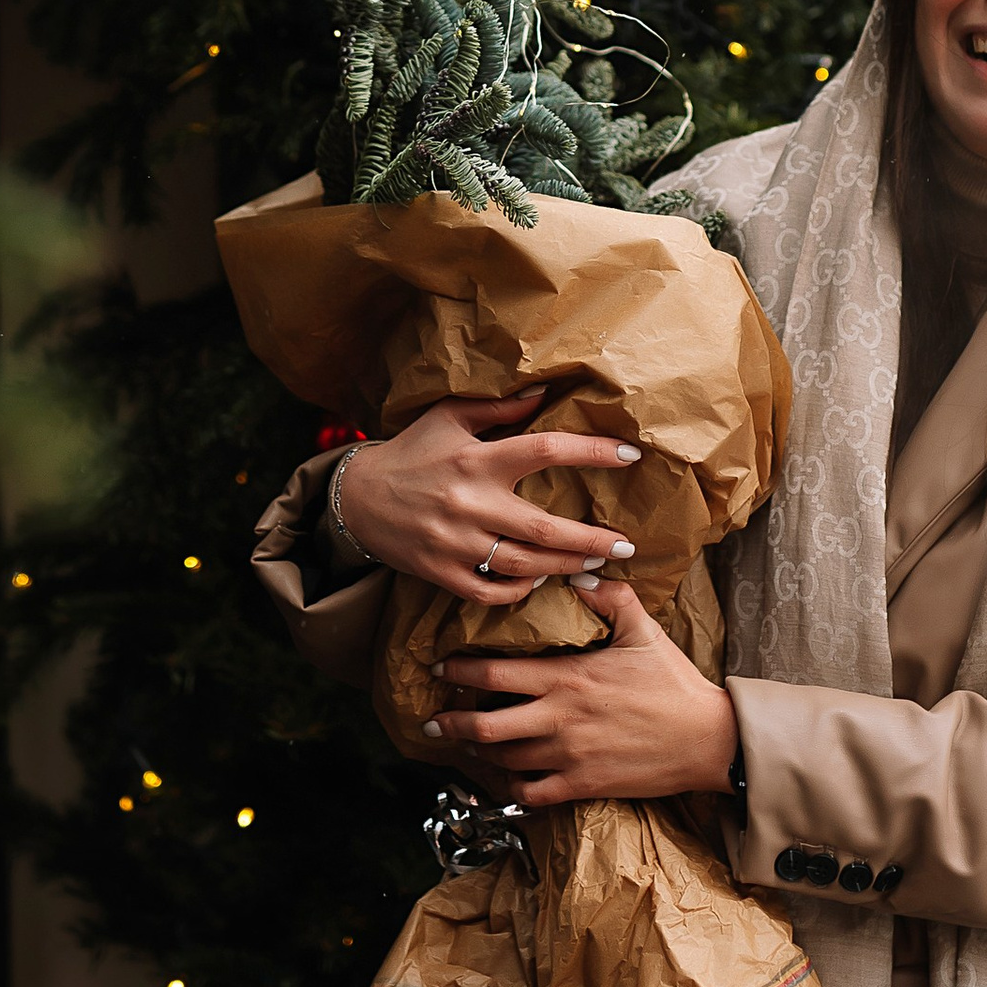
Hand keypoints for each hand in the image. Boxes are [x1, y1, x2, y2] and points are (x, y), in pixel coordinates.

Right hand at [332, 391, 640, 605]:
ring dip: (565, 569)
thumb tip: (545, 394)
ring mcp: (455, 543)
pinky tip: (540, 581)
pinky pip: (490, 592)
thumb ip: (498, 408)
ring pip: (524, 565)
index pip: (544, 449)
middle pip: (544, 528)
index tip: (630, 455)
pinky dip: (520, 591)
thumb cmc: (412, 451)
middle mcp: (469, 502)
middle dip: (592, 540)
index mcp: (476, 458)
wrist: (356, 498)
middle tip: (627, 547)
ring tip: (595, 566)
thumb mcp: (448, 416)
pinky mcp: (441, 573)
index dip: (591, 452)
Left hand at [427, 581, 739, 805]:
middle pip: (483, 726)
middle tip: (432, 717)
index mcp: (567, 678)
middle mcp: (559, 719)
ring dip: (476, 752)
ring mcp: (568, 757)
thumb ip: (611, 598)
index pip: (494, 674)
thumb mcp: (644, 630)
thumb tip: (581, 577)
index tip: (439, 668)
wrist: (707, 740)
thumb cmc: (674, 684)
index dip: (458, 672)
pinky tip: (507, 776)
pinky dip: (511, 786)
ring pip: (502, 760)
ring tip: (464, 744)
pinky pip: (530, 793)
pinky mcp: (581, 786)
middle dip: (449, 721)